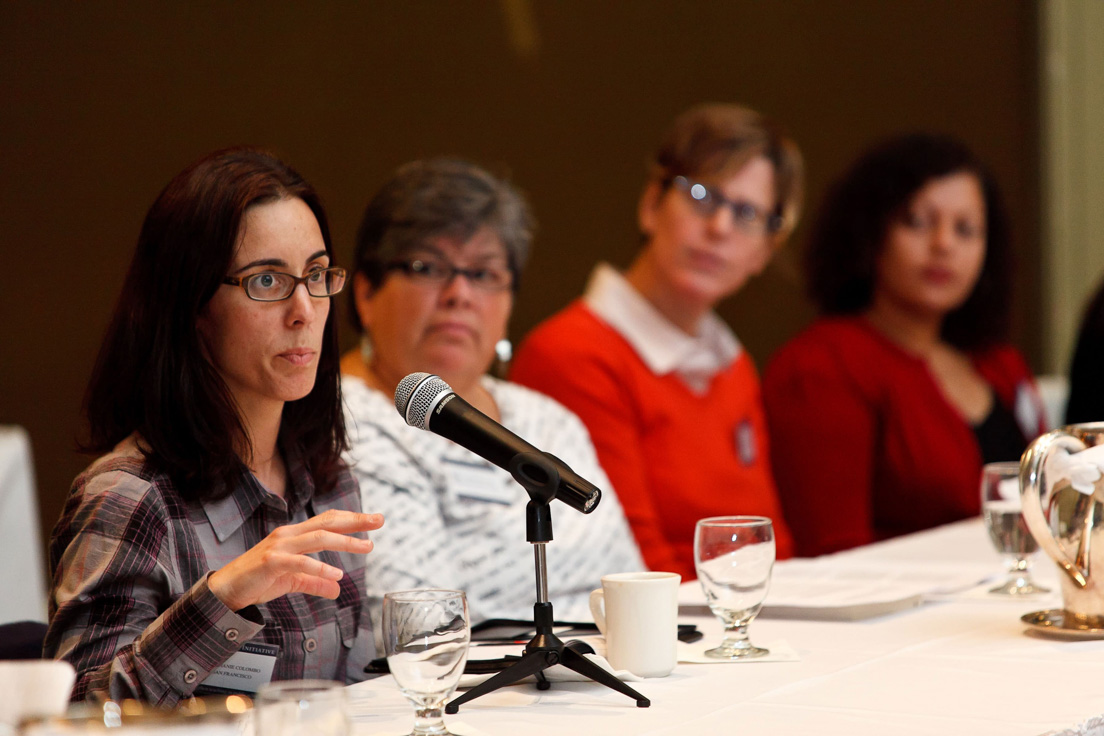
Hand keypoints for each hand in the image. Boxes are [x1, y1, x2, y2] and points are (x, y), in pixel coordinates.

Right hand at [208, 509, 383, 610]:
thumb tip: (337, 589)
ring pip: (318, 538)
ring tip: (367, 547)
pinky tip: (335, 575)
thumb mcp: (292, 581)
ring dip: (345, 542)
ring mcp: (279, 547)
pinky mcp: (270, 562)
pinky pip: (299, 562)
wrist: (225, 591)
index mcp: (295, 536)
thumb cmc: (258, 581)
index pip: (328, 521)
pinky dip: (319, 568)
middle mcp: (289, 535)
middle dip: (355, 521)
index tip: (375, 520)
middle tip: (380, 520)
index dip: (352, 519)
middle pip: (327, 523)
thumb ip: (315, 583)